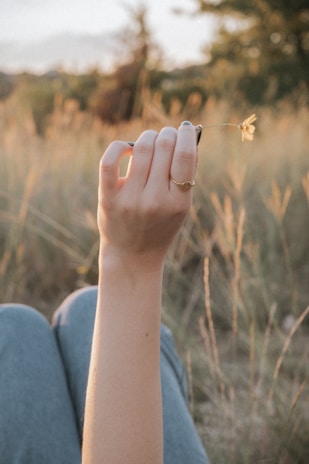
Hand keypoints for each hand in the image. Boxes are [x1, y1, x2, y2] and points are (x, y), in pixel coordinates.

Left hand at [97, 121, 197, 267]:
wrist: (133, 256)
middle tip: (167, 135)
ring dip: (147, 137)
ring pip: (141, 148)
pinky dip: (119, 146)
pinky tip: (127, 149)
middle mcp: (155, 200)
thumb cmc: (160, 226)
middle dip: (168, 133)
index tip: (186, 128)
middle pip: (164, 146)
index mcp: (178, 202)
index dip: (187, 134)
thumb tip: (190, 137)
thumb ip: (187, 175)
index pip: (185, 155)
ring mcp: (130, 200)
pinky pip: (109, 161)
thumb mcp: (181, 207)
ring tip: (149, 141)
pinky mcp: (108, 199)